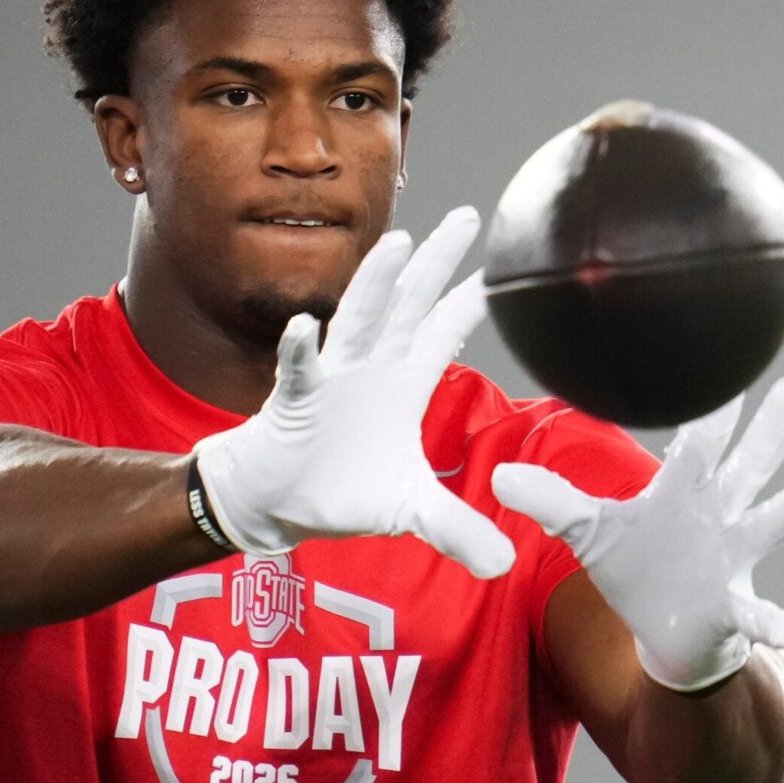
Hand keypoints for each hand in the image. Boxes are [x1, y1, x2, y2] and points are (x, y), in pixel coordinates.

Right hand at [193, 206, 515, 577]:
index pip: (445, 332)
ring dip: (376, 286)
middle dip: (436, 263)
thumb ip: (457, 530)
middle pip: (409, 305)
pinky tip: (305, 328)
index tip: (504, 267)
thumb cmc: (341, 489)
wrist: (277, 502)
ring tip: (397, 246)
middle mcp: (372, 368)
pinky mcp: (294, 401)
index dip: (472, 302)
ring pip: (358, 322)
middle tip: (468, 217)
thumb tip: (506, 564)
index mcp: (403, 383)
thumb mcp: (410, 512)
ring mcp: (333, 379)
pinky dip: (301, 350)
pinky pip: (299, 370)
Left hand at [492, 372, 783, 689]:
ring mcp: (732, 560)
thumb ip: (551, 501)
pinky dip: (772, 622)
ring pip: (765, 526)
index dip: (706, 407)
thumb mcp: (588, 531)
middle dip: (772, 427)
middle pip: (749, 464)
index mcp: (683, 491)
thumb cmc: (636, 567)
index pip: (697, 440)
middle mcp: (718, 515)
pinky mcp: (732, 608)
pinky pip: (756, 614)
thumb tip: (497, 475)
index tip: (716, 366)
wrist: (667, 630)